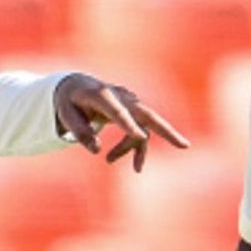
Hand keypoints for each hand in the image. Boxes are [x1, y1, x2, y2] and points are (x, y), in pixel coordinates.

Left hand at [53, 73, 188, 170]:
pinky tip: (117, 160)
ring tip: (121, 165)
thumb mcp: (65, 115)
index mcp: (100, 95)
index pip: (117, 110)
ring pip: (143, 127)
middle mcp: (120, 97)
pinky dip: (131, 147)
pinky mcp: (132, 113)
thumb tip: (97, 150)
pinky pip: (138, 131)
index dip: (128, 123)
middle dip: (166, 130)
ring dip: (133, 148)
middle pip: (147, 114)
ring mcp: (129, 104)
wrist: (77, 86)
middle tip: (184, 146)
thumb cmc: (69, 101)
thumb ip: (79, 131)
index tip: (140, 137)